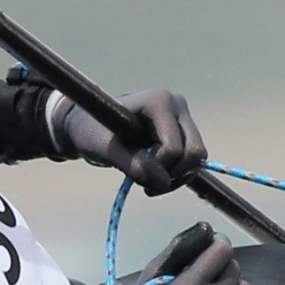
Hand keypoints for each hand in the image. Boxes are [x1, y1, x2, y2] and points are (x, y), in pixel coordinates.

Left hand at [55, 89, 206, 195]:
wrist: (88, 124)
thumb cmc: (92, 131)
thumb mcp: (106, 149)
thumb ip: (131, 164)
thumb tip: (160, 182)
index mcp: (159, 102)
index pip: (174, 148)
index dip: (158, 168)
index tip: (134, 170)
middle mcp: (177, 105)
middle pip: (196, 152)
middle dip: (174, 174)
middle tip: (147, 183)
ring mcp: (182, 117)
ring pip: (197, 159)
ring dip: (175, 177)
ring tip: (148, 180)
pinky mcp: (183, 130)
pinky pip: (192, 161)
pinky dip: (177, 175)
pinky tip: (154, 176)